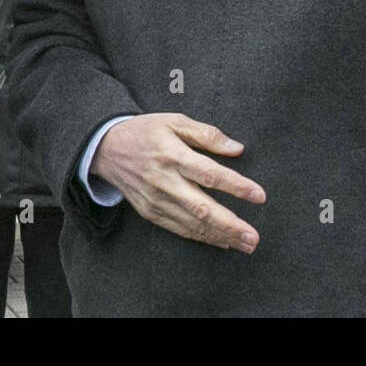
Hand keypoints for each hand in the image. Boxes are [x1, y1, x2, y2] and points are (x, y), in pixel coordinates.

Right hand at [90, 113, 266, 252]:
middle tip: (254, 237)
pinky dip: (202, 237)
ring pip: (192, 223)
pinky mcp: (150, 212)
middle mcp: (164, 180)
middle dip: (230, 224)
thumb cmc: (146, 131)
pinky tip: (222, 241)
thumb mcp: (175, 121)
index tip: (259, 195)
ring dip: (220, 236)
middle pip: (201, 207)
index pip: (209, 174)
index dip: (235, 186)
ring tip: (246, 244)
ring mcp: (155, 200)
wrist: (106, 148)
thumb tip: (237, 148)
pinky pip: (179, 229)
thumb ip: (207, 134)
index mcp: (172, 154)